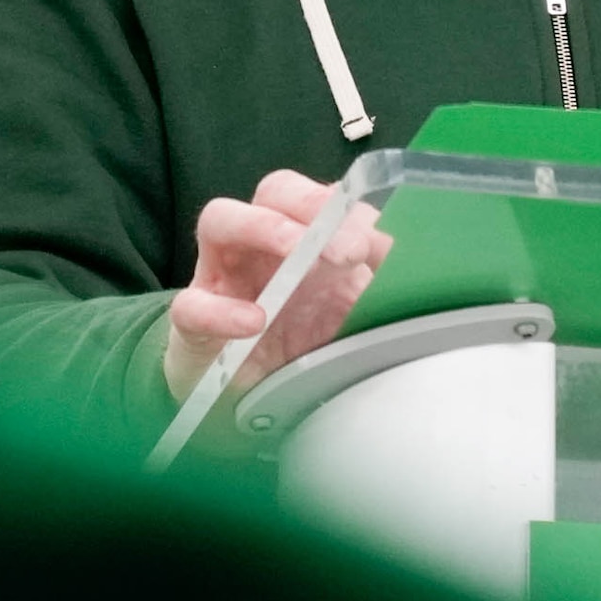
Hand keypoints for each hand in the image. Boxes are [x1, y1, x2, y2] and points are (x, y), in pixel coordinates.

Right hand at [162, 166, 391, 401]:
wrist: (249, 408)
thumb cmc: (300, 348)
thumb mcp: (348, 316)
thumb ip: (376, 287)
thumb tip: (408, 260)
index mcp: (304, 240)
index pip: (322, 197)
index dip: (351, 209)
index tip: (378, 243)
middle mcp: (260, 247)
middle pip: (274, 191)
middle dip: (311, 205)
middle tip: (347, 249)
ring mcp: (220, 279)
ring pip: (220, 220)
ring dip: (263, 227)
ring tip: (298, 254)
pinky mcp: (193, 326)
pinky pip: (192, 305)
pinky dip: (221, 310)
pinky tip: (253, 322)